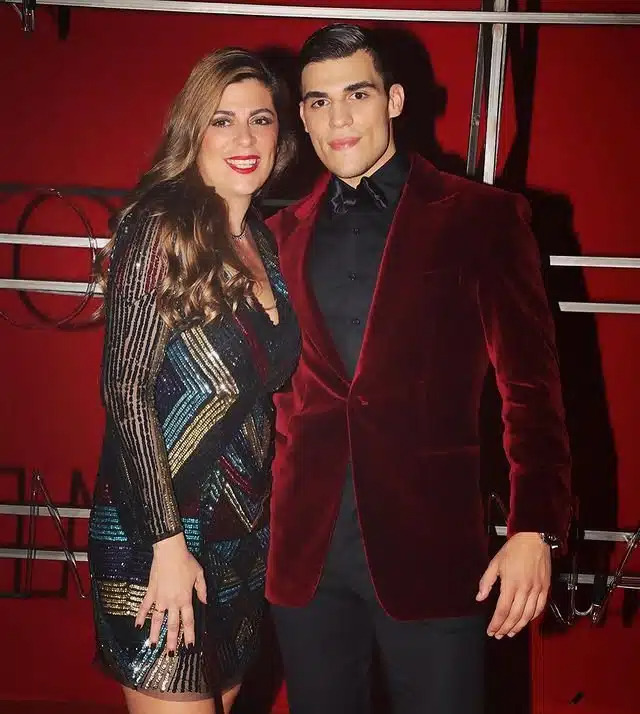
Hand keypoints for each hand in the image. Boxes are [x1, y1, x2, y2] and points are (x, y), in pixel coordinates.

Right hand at [135, 533, 206, 652]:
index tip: (189, 645)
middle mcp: (173, 602)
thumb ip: (202, 589)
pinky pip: (144, 606)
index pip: (188, 621)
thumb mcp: (199, 574)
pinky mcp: (151, 592)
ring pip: (157, 620)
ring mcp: (160, 598)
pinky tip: (137, 626)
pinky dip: (140, 616)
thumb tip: (205, 601)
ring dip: (156, 634)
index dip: (189, 634)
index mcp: (186, 598)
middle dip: (172, 641)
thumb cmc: (186, 561)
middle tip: (170, 654)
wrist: (169, 552)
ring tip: (153, 646)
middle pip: (173, 625)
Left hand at [476, 532, 549, 638]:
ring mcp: (537, 589)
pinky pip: (540, 608)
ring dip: (519, 626)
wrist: (534, 538)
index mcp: (511, 583)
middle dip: (506, 628)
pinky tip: (527, 621)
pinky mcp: (545, 588)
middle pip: (515, 616)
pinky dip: (533, 617)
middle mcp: (525, 589)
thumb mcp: (495, 563)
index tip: (491, 630)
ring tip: (511, 632)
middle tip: (499, 635)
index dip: (496, 623)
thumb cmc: (514, 549)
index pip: (502, 610)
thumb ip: (486, 581)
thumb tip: (480, 597)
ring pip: (528, 615)